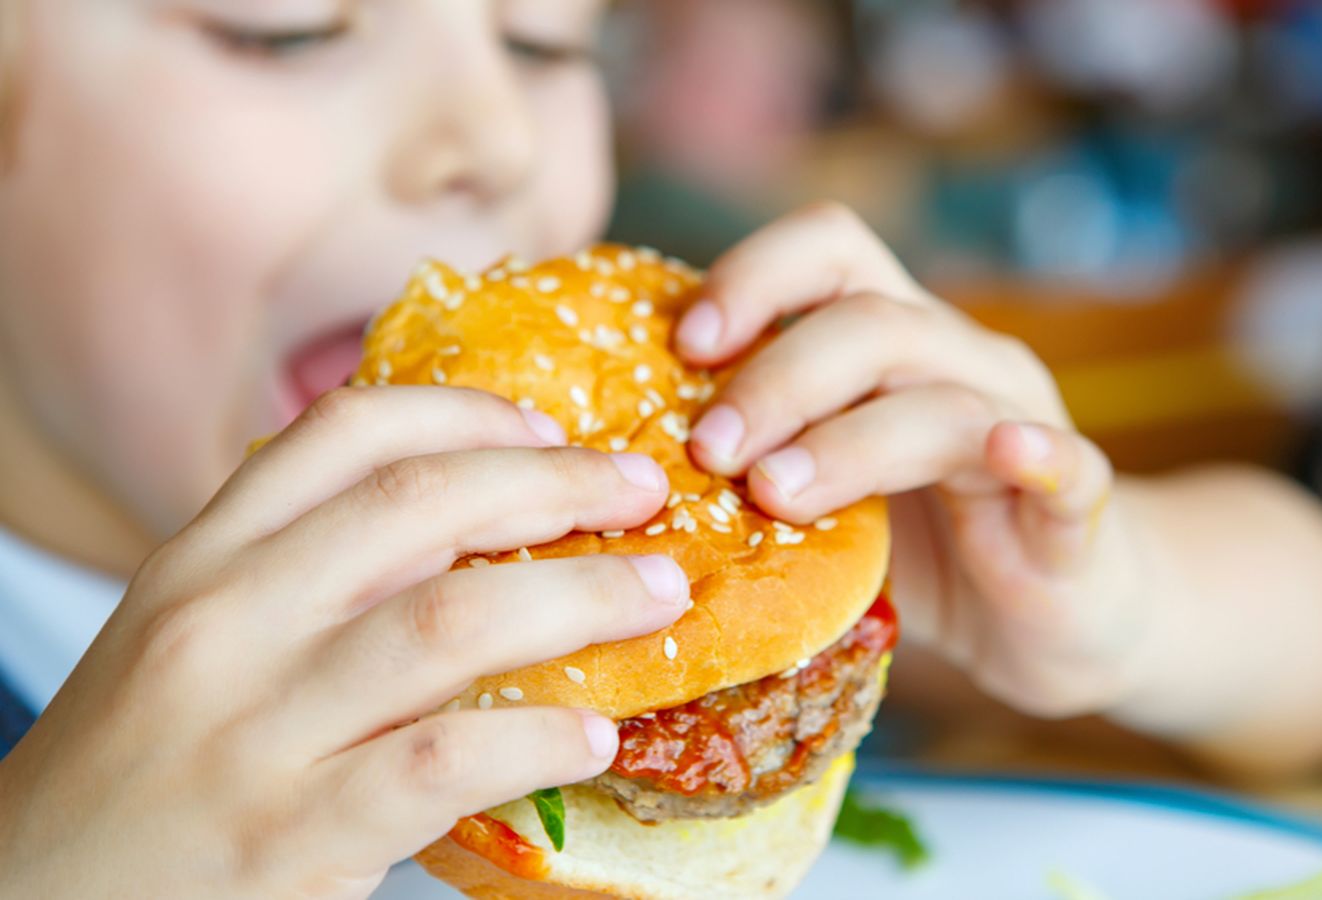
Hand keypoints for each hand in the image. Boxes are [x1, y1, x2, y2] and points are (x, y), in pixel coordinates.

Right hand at [0, 387, 687, 897]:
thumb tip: (472, 522)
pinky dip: (538, 738)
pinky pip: (446, 761)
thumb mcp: (193, 638)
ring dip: (583, 599)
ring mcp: (255, 727)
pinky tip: (594, 734)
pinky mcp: (291, 832)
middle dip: (557, 487)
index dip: (468, 412)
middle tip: (642, 495)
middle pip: (422, 505)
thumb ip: (303, 573)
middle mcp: (222, 621)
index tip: (550, 429)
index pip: (344, 434)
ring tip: (658, 598)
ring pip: (453, 620)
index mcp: (202, 560)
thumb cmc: (137, 769)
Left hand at [676, 203, 1154, 716]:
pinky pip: (1069, 464)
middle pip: (872, 319)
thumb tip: (620, 458)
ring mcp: (1025, 427)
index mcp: (895, 344)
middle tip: (706, 450)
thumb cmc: (926, 548)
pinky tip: (1009, 453)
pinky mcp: (1077, 506)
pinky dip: (1038, 452)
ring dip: (850, 439)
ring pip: (944, 398)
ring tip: (776, 495)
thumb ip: (760, 457)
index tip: (684, 343)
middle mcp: (962, 362)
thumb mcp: (829, 495)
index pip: (830, 253)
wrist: (1061, 619)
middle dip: (775, 376)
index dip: (756, 275)